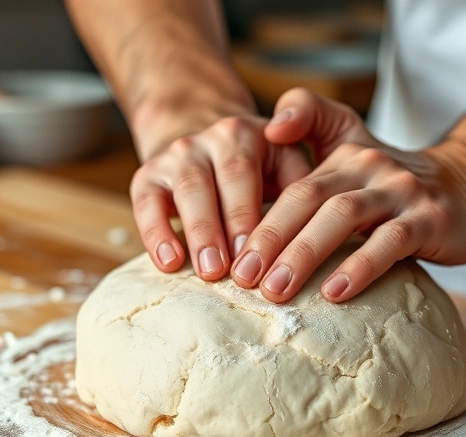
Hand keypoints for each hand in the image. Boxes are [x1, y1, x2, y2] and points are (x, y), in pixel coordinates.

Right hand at [130, 113, 311, 279]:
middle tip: (233, 270)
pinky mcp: (148, 175)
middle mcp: (210, 139)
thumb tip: (319, 223)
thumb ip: (303, 184)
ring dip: (197, 233)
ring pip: (185, 190)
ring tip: (208, 272)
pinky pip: (146, 202)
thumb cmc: (259, 167)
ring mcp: (177, 155)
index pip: (247, 172)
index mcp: (247, 135)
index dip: (251, 214)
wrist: (206, 145)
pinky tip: (168, 262)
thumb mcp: (286, 161)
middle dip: (225, 227)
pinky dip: (155, 232)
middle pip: (216, 181)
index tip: (260, 254)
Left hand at [230, 88, 465, 303]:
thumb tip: (267, 131)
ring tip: (275, 290)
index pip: (289, 181)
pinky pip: (390, 243)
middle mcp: (368, 167)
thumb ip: (310, 131)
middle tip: (239, 278)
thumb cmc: (398, 183)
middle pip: (308, 197)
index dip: (255, 214)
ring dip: (304, 253)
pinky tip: (334, 293)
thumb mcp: (354, 150)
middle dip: (269, 238)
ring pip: (343, 216)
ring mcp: (400, 192)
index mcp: (343, 155)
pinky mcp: (430, 220)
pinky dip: (360, 267)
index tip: (227, 250)